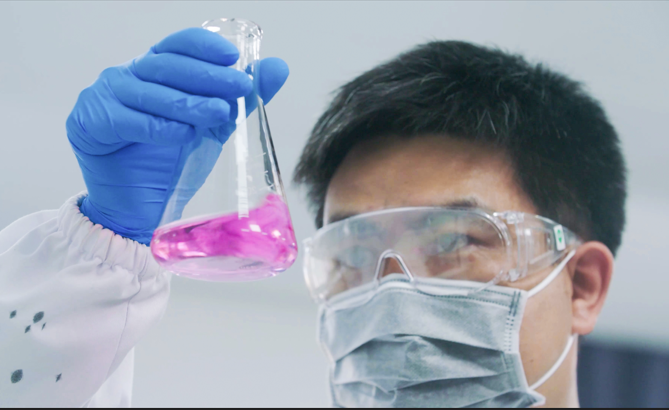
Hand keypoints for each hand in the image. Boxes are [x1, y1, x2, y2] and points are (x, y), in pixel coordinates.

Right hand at [66, 28, 288, 244]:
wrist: (141, 207)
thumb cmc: (173, 162)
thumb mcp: (214, 127)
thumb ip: (240, 99)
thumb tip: (278, 68)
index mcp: (155, 71)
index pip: (176, 45)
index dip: (203, 47)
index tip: (234, 57)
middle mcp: (127, 76)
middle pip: (166, 65)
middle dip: (206, 76)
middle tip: (240, 87)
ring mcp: (104, 96)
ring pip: (148, 92)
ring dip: (187, 103)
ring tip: (218, 113)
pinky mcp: (88, 123)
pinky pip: (126, 121)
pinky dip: (157, 127)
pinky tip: (182, 134)